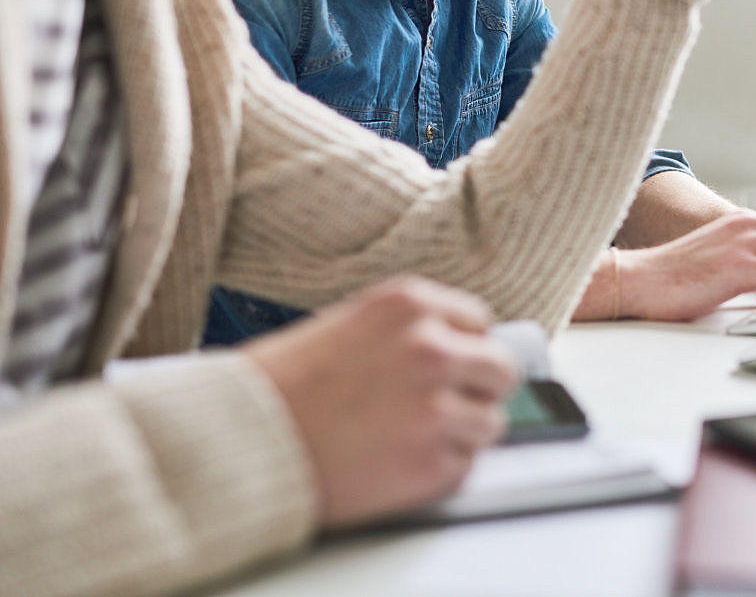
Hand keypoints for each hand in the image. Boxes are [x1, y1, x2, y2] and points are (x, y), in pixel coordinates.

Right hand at [243, 276, 518, 528]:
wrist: (235, 442)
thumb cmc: (279, 385)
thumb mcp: (350, 324)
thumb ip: (409, 330)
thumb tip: (457, 346)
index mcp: (410, 304)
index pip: (480, 321)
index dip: (463, 348)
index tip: (449, 366)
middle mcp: (430, 349)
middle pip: (500, 369)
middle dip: (476, 388)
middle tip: (444, 404)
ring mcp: (434, 408)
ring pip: (491, 422)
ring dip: (461, 432)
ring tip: (410, 436)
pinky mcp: (430, 464)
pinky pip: (466, 467)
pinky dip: (440, 471)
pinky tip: (398, 461)